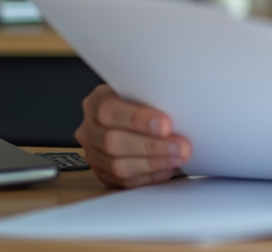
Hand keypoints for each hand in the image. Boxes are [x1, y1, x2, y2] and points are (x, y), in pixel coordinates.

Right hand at [75, 84, 190, 188]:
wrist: (136, 115)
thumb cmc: (142, 100)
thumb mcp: (144, 90)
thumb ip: (153, 98)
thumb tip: (180, 108)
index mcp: (97, 102)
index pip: (109, 111)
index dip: (137, 119)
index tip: (166, 124)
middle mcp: (90, 129)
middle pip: (114, 142)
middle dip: (152, 146)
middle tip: (181, 146)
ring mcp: (94, 154)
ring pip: (118, 166)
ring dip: (154, 163)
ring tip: (179, 157)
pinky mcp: (103, 174)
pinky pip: (124, 181)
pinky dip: (149, 176)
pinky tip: (166, 169)